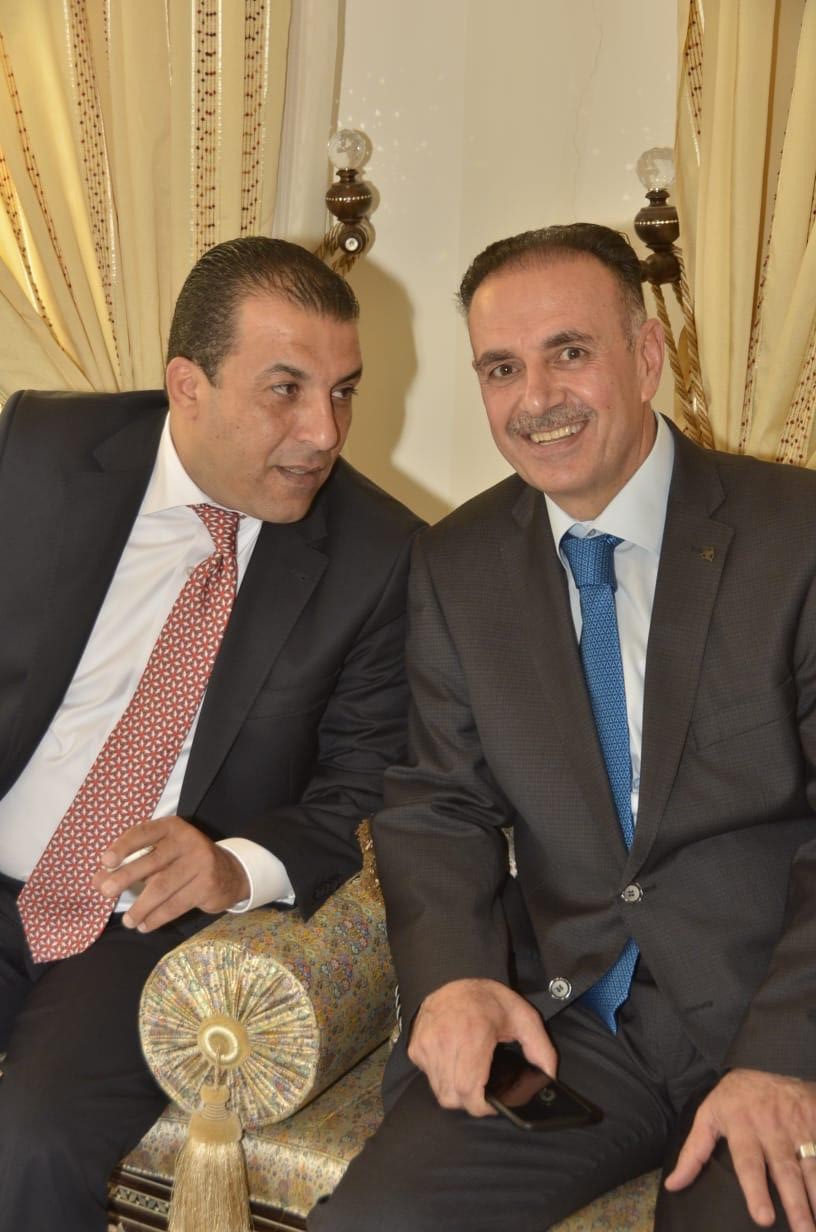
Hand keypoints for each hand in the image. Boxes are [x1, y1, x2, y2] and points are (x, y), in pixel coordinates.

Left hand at [91, 816, 249, 930]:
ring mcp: (200, 862)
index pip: (143, 833)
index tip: (105, 862)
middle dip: (125, 877)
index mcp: (172, 828)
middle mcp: (188, 841)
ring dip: (141, 907)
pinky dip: (157, 917)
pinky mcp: (207, 885)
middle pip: (152, 861)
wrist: (229, 873)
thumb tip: (97, 880)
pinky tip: (145, 925)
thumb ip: (129, 865)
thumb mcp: (159, 856)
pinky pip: (176, 904)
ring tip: (127, 920)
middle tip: (105, 892)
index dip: (124, 846)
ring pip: (163, 888)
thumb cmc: (184, 862)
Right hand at [408, 978, 557, 1116]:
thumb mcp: (523, 1017)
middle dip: (471, 1102)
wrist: (453, 977)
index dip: (482, 1106)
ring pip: (440, 1092)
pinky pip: (429, 1079)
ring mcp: (426, 1045)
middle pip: (453, 1097)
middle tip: (484, 1090)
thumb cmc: (489, 1000)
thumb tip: (549, 1079)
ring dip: (456, 1093)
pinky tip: (454, 1064)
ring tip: (470, 1076)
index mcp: (473, 1034)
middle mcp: (445, 1041)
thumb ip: (541, 1049)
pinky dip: (443, 1080)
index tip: (494, 1103)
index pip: (468, 1089)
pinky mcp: (416, 1048)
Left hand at [664, 1068, 815, 1230]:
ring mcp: (797, 1125)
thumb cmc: (735, 1097)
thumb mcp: (708, 1115)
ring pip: (811, 1164)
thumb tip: (673, 1185)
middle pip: (785, 1170)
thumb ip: (693, 1152)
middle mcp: (772, 1128)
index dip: (756, 1190)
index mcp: (742, 1126)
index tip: (764, 1218)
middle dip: (796, 1203)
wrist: (768, 1059)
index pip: (749, 1163)